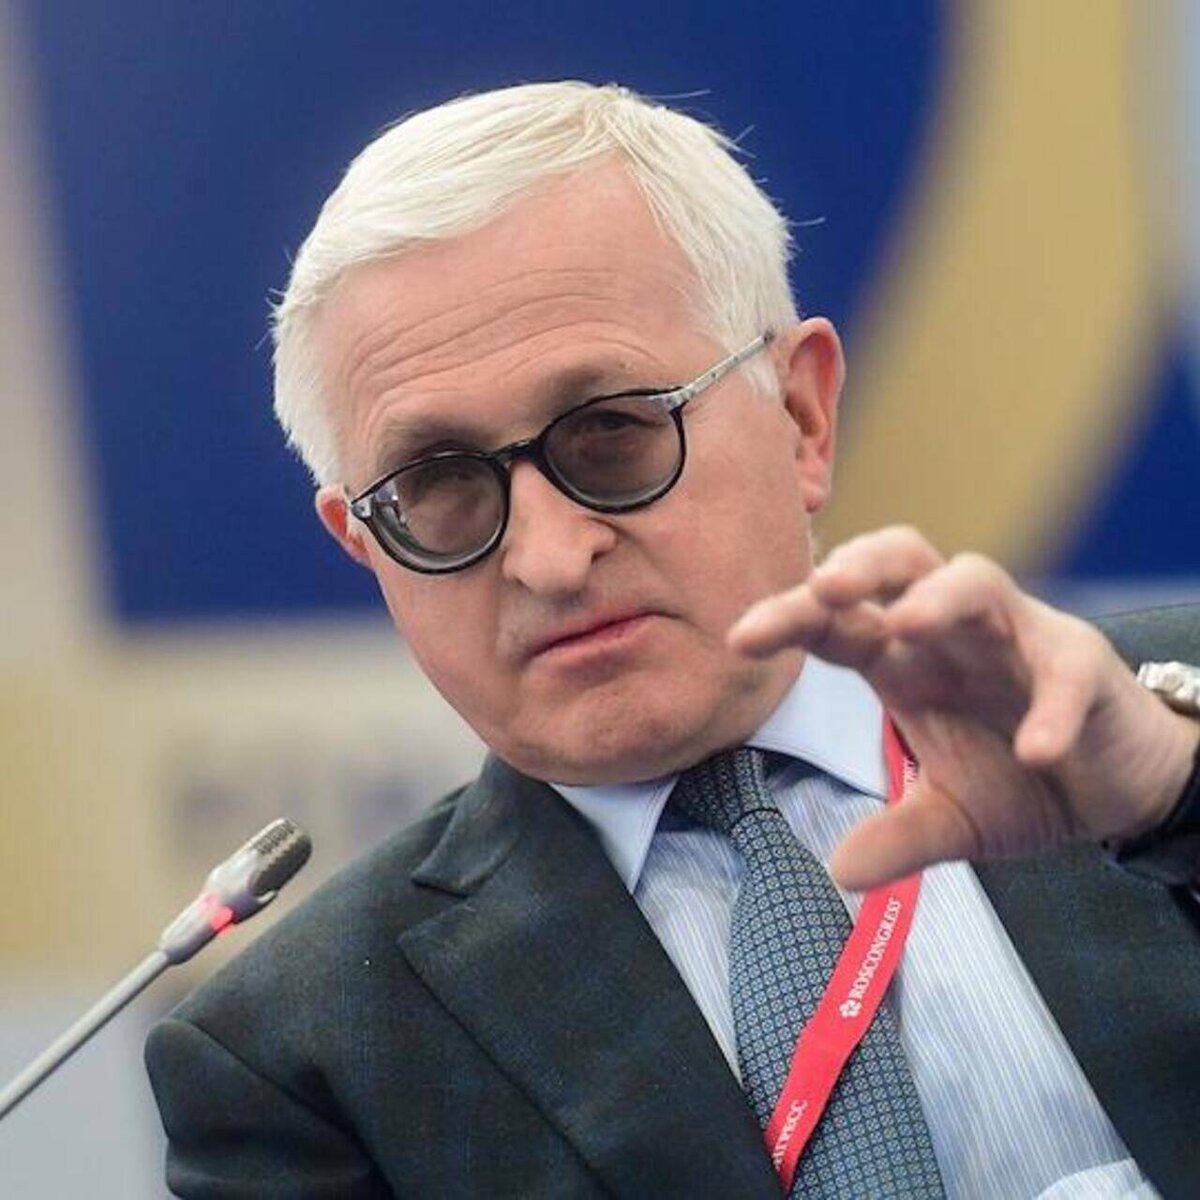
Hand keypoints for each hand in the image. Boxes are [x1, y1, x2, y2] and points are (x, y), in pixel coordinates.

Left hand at [728, 527, 1199, 889]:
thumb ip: (899, 837)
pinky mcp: (1083, 664)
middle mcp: (951, 635)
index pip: (837, 622)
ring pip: (976, 580)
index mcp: (904, 662)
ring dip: (939, 598)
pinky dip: (1049, 705)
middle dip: (860, 564)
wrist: (1118, 787)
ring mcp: (1018, 638)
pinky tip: (1034, 750)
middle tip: (822, 587)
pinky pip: (1065, 668)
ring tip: (904, 624)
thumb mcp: (952, 818)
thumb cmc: (1022, 778)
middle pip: (902, 561)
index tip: (738, 639)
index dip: (790, 618)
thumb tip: (839, 872)